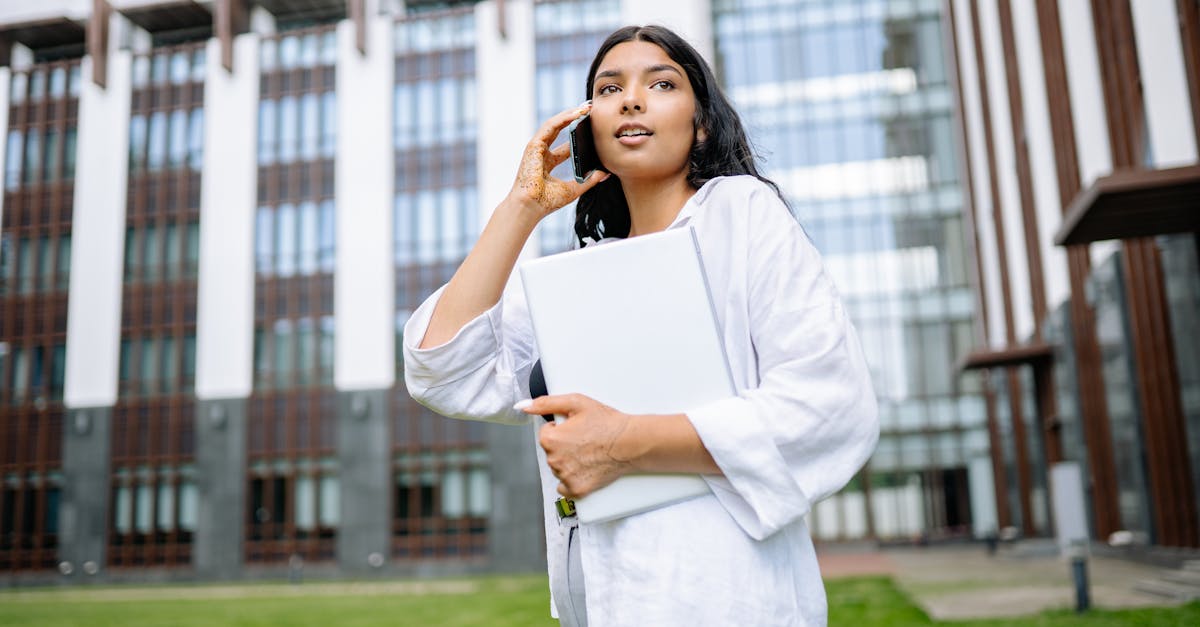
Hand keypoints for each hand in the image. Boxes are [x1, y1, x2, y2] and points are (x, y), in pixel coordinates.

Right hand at [509, 103, 609, 219]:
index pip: (565, 145)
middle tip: (590, 110)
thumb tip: (605, 173)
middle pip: (559, 130)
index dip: (578, 135)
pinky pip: (550, 126)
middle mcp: (541, 153)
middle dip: (574, 119)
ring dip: (570, 114)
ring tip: (586, 107)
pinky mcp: (534, 145)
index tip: (592, 127)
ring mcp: (536, 148)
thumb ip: (589, 180)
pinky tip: (576, 114)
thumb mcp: (574, 188)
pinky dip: (563, 118)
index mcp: (548, 163)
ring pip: (554, 124)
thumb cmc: (547, 202)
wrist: (531, 207)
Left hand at [519, 394, 635, 498]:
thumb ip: (546, 403)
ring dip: (568, 461)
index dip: (562, 428)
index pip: (546, 433)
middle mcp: (554, 461)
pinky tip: (585, 468)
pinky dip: (572, 479)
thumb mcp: (576, 402)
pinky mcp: (577, 490)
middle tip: (585, 439)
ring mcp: (565, 477)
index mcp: (550, 440)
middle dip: (564, 445)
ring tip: (589, 452)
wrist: (631, 442)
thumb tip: (524, 406)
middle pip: (552, 452)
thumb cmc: (606, 422)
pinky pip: (564, 487)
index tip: (576, 427)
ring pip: (558, 468)